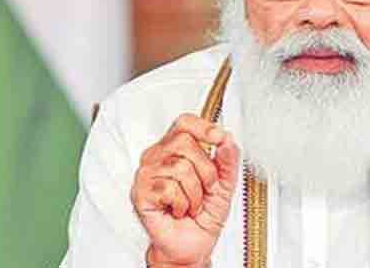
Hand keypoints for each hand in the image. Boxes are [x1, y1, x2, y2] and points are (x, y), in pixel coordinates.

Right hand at [131, 114, 240, 266]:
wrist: (193, 245)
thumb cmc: (204, 214)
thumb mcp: (225, 184)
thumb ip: (228, 160)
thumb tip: (227, 139)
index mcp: (175, 149)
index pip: (184, 123)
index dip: (203, 127)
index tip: (219, 138)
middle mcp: (157, 157)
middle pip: (184, 141)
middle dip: (206, 169)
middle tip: (207, 188)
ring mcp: (146, 174)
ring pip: (179, 167)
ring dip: (195, 193)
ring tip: (192, 203)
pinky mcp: (140, 193)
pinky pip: (169, 189)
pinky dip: (183, 204)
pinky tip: (179, 210)